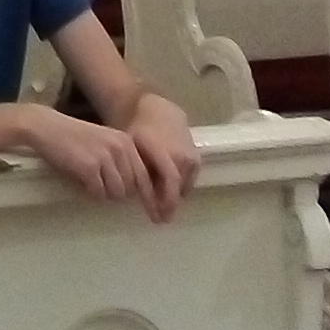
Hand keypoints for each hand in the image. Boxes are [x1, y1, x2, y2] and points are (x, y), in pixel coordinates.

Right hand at [17, 106, 153, 207]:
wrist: (45, 126)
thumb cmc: (72, 137)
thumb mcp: (103, 143)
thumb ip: (120, 160)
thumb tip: (134, 190)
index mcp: (126, 141)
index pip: (144, 174)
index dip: (146, 194)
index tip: (147, 208)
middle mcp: (120, 147)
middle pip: (132, 187)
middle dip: (118, 193)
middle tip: (102, 189)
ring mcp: (106, 156)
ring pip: (117, 193)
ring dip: (104, 194)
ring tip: (91, 184)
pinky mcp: (89, 166)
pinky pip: (99, 193)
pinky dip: (91, 193)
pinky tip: (82, 182)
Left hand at [123, 97, 201, 223]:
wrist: (156, 110)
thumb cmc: (138, 130)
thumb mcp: (133, 151)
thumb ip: (139, 175)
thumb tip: (142, 199)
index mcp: (166, 152)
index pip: (170, 183)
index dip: (165, 203)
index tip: (158, 219)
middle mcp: (183, 155)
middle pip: (178, 189)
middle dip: (169, 205)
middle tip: (160, 218)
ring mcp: (192, 156)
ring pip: (184, 185)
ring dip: (174, 196)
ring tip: (162, 204)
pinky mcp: (197, 157)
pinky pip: (189, 178)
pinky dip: (180, 186)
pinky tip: (169, 190)